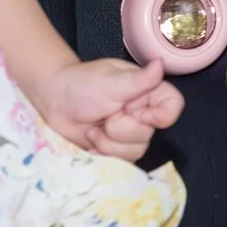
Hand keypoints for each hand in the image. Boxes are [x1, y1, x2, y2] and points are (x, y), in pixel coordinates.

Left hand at [39, 56, 184, 158]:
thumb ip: (137, 80)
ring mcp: (129, 135)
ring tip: (94, 128)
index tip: (141, 115)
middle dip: (120, 129)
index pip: (173, 105)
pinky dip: (101, 153)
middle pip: (148, 135)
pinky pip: (119, 162)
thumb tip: (160, 64)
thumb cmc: (80, 84)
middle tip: (104, 116)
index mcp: (146, 92)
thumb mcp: (109, 81)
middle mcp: (142, 114)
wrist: (54, 101)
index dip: (163, 115)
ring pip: (134, 151)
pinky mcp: (116, 151)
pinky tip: (91, 141)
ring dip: (107, 142)